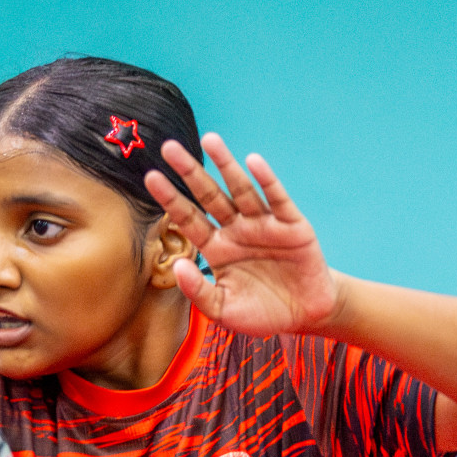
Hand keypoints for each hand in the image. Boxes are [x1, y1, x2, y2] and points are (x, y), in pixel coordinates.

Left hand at [145, 133, 342, 336]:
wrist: (306, 316)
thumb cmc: (261, 313)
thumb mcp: (223, 310)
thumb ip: (198, 291)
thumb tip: (178, 266)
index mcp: (216, 247)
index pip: (188, 218)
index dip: (170, 198)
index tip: (150, 177)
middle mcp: (236, 230)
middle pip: (208, 195)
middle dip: (189, 172)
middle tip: (168, 147)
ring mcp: (264, 224)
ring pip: (241, 189)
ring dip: (226, 165)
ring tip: (209, 139)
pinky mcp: (292, 225)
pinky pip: (277, 199)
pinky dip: (266, 180)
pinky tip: (252, 162)